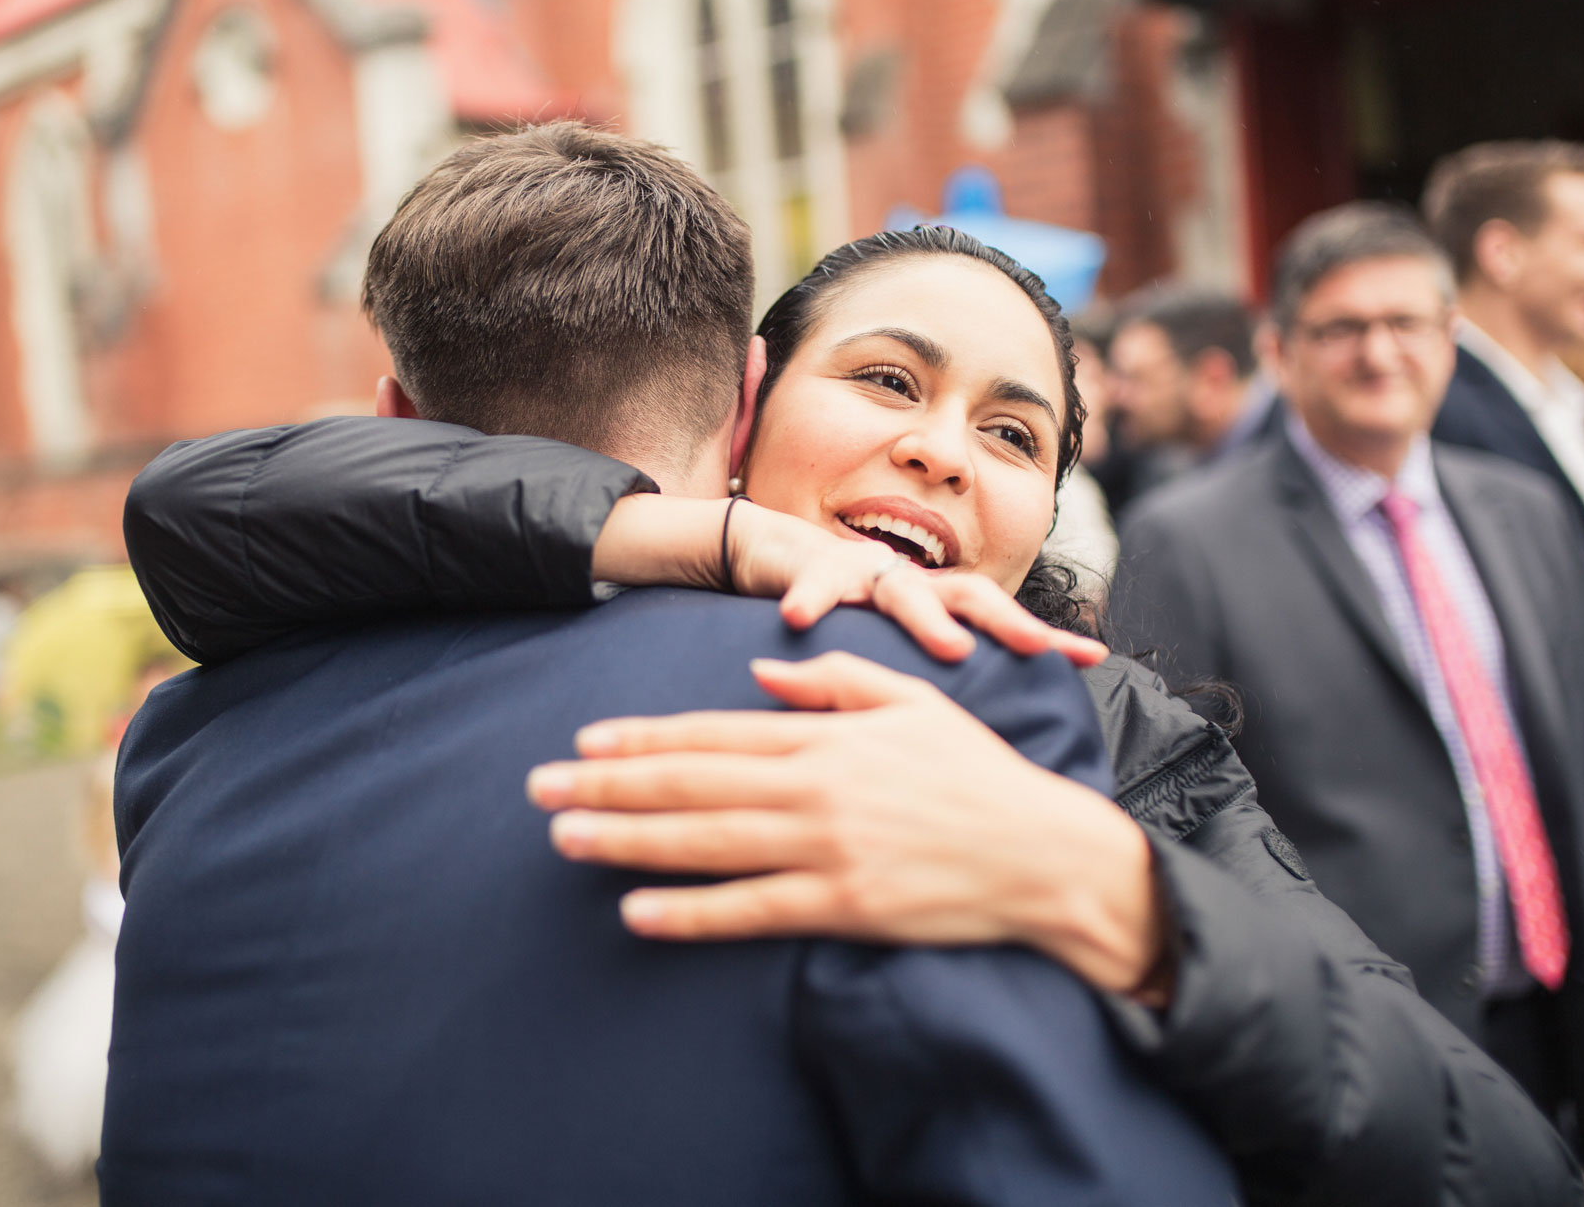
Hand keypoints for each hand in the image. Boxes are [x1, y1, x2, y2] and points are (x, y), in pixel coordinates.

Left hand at [528, 651, 1167, 998]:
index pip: (714, 733)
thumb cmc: (979, 776)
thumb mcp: (913, 704)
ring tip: (564, 840)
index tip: (585, 741)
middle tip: (539, 790)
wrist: (1045, 854)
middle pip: (691, 782)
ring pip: (705, 841)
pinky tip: (636, 913)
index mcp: (825, 737)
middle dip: (607, 786)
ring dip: (626, 840)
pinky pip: (750, 909)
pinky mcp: (843, 904)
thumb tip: (763, 670)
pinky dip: (690, 912)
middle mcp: (814, 787)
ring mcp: (826, 848)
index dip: (643, 739)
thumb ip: (835, 683)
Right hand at [731, 502, 1106, 664]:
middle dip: (1008, 621)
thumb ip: (926, 676)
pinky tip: (798, 622)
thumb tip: (974, 738)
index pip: (1000, 616)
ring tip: (953, 648)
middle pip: (970, 595)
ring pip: (904, 590)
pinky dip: (809, 601)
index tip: (1094, 656)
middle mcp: (911, 581)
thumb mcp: (886, 643)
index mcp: (935, 601)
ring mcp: (865, 570)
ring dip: (928, 619)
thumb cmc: (841, 612)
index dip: (1043, 634)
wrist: (774, 553)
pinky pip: (814, 584)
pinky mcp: (813, 566)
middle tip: (1037, 649)